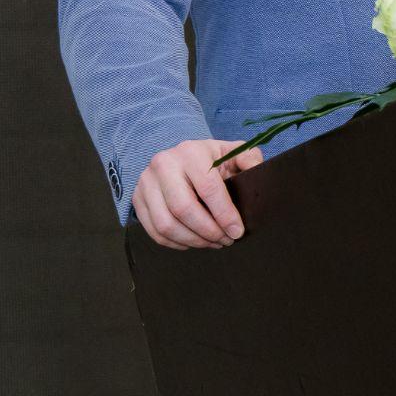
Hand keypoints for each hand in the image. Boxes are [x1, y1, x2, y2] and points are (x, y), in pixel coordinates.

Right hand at [133, 139, 263, 248]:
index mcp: (191, 152)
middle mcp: (164, 164)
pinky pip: (154, 230)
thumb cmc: (211, 159)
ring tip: (213, 243)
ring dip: (193, 240)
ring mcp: (146, 182)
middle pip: (183, 209)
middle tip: (226, 240)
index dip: (224, 214)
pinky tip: (194, 242)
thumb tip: (258, 174)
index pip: (208, 188)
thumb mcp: (232, 152)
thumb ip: (249, 159)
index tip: (237, 231)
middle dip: (208, 231)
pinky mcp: (137, 198)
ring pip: (166, 224)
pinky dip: (176, 243)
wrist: (179, 157)